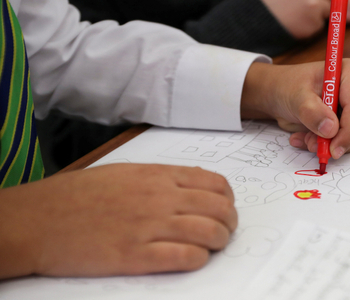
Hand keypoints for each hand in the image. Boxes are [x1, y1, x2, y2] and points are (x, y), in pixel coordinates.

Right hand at [0, 164, 236, 278]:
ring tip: (211, 247)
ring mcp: (148, 226)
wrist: (37, 220)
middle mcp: (159, 198)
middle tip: (223, 232)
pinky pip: (185, 257)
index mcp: (157, 176)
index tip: (224, 209)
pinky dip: (198, 259)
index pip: (215, 183)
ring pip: (209, 233)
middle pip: (219, 209)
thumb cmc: (77, 196)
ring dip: (218, 242)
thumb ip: (160, 178)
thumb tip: (192, 183)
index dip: (227, 199)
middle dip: (228, 223)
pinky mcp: (136, 256)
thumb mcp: (124, 173)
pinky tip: (193, 259)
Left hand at [241, 59, 349, 158]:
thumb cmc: (289, 87)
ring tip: (308, 139)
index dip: (348, 132)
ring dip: (333, 144)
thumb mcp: (295, 97)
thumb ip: (312, 112)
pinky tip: (312, 138)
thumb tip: (331, 129)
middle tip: (311, 144)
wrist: (283, 92)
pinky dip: (332, 145)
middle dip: (337, 140)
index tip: (332, 150)